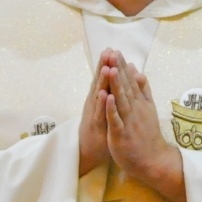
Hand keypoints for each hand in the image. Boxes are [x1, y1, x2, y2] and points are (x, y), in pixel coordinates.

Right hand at [79, 49, 115, 176]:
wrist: (88, 152)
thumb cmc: (99, 130)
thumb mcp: (105, 109)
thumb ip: (109, 94)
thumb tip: (113, 80)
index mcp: (99, 99)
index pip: (104, 79)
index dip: (107, 64)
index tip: (112, 49)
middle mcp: (94, 104)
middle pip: (99, 82)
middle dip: (104, 67)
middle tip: (108, 51)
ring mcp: (94, 114)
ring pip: (98, 95)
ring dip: (102, 82)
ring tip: (106, 67)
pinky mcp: (95, 127)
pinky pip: (99, 114)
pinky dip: (101, 104)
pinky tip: (104, 94)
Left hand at [105, 61, 186, 201]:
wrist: (153, 160)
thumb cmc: (146, 135)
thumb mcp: (148, 109)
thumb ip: (143, 91)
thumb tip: (139, 72)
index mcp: (140, 103)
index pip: (130, 82)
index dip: (122, 67)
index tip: (116, 51)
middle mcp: (135, 110)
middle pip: (126, 87)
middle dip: (119, 70)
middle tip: (113, 53)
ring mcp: (129, 122)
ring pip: (122, 101)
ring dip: (117, 85)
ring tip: (111, 69)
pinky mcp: (122, 135)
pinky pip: (116, 120)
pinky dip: (112, 109)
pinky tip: (108, 98)